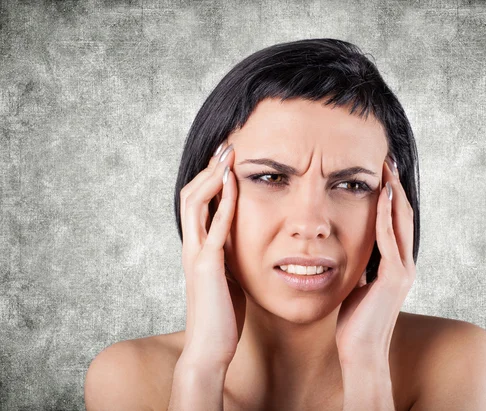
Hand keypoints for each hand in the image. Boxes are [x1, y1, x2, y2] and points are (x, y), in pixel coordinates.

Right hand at [178, 141, 244, 367]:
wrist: (209, 349)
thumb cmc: (222, 316)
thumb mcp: (228, 278)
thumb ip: (229, 257)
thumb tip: (243, 242)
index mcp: (198, 249)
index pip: (197, 204)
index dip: (209, 179)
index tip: (226, 160)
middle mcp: (192, 247)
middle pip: (191, 195)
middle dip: (208, 169)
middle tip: (225, 146)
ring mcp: (197, 255)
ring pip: (195, 203)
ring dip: (212, 177)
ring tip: (227, 154)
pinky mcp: (207, 266)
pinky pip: (215, 227)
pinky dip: (223, 202)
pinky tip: (233, 184)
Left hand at [335, 155, 415, 364]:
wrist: (361, 351)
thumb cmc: (356, 322)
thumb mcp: (358, 285)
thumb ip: (361, 267)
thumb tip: (350, 252)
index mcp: (396, 265)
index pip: (396, 222)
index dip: (391, 195)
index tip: (382, 172)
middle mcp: (405, 264)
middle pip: (404, 215)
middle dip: (396, 185)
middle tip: (388, 159)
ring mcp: (402, 270)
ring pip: (401, 221)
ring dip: (394, 192)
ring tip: (386, 167)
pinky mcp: (394, 277)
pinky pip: (389, 238)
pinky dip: (386, 215)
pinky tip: (381, 195)